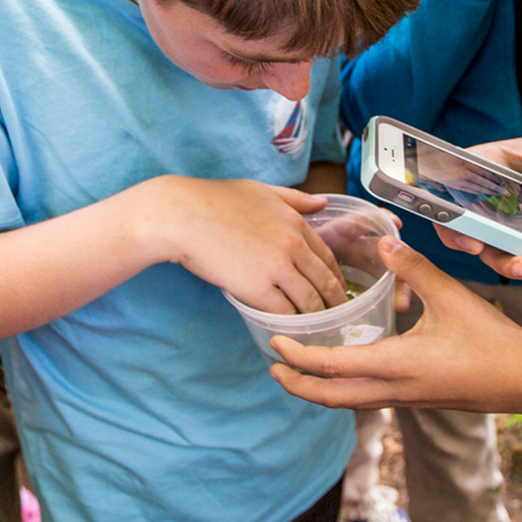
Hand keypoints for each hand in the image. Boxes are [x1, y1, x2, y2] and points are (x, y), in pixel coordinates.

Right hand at [142, 177, 349, 314]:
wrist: (182, 215)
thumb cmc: (215, 200)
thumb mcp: (261, 190)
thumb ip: (294, 199)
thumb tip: (323, 202)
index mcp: (295, 222)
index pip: (327, 256)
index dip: (335, 276)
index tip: (337, 289)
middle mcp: (292, 245)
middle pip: (325, 282)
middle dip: (335, 302)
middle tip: (339, 317)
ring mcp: (277, 267)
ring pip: (309, 301)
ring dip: (316, 318)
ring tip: (318, 329)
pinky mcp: (257, 289)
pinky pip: (284, 313)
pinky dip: (291, 324)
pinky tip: (291, 330)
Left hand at [271, 237, 521, 411]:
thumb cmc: (492, 341)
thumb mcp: (452, 296)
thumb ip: (413, 268)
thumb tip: (383, 240)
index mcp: (397, 366)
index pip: (333, 368)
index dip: (300, 359)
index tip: (275, 346)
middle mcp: (395, 390)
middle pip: (332, 398)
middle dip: (299, 385)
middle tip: (273, 368)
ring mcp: (405, 399)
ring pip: (350, 401)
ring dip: (321, 389)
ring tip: (301, 369)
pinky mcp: (416, 399)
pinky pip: (368, 398)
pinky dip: (346, 387)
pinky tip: (347, 367)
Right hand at [434, 126, 521, 279]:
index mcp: (485, 170)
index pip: (452, 194)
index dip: (451, 218)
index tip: (467, 235)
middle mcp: (491, 202)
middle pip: (471, 231)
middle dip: (482, 249)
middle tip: (494, 253)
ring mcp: (512, 227)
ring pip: (500, 253)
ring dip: (514, 265)